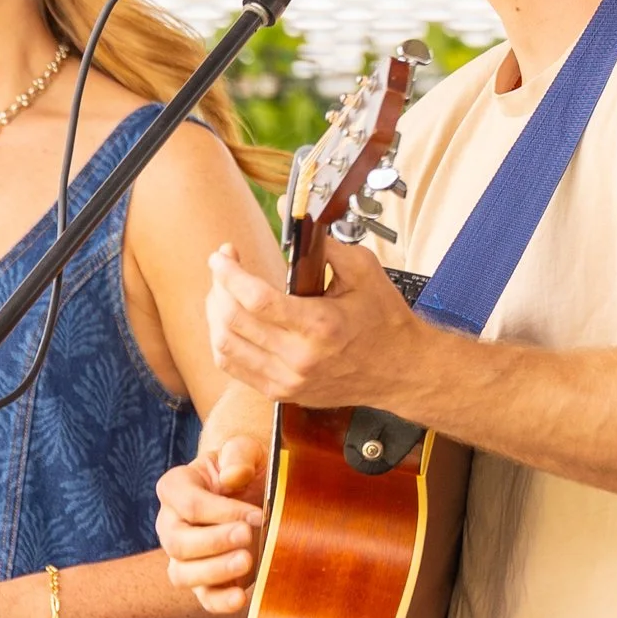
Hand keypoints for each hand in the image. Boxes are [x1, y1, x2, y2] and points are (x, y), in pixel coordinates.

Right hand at [157, 432, 268, 617]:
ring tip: (247, 561)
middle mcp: (171, 524)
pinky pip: (204, 598)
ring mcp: (184, 557)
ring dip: (214, 571)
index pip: (187, 504)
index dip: (220, 512)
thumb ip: (239, 455)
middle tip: (247, 536)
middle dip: (213, 542)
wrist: (254, 489)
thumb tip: (232, 477)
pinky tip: (241, 598)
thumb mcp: (246, 449)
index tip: (255, 515)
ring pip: (183, 574)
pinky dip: (220, 602)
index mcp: (176, 488)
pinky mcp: (205, 581)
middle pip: (177, 543)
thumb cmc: (244, 466)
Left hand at [204, 234, 425, 415]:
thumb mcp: (365, 271)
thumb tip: (298, 224)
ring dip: (215, 313)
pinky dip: (222, 341)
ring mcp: (288, 380)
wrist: (401, 371)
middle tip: (223, 267)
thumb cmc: (385, 322)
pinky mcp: (282, 392)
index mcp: (320, 326)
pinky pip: (233, 368)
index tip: (221, 255)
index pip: (256, 300)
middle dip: (218, 285)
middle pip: (232, 321)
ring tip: (223, 292)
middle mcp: (299, 358)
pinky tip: (229, 321)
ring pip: (225, 347)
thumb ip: (327, 245)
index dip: (229, 273)